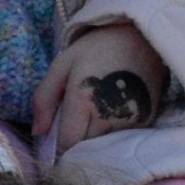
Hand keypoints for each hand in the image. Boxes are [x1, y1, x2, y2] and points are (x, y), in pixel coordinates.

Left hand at [33, 24, 168, 154]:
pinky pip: (121, 139)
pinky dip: (111, 134)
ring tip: (92, 115)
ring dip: (94, 139)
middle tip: (72, 123)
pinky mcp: (147, 123)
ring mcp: (131, 122)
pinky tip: (109, 114)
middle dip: (76, 142)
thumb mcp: (61, 65)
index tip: (53, 141)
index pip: (67, 143)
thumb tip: (37, 133)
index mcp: (82, 99)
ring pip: (104, 145)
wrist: (139, 37)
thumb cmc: (95, 49)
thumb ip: (44, 99)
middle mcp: (108, 115)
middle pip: (86, 147)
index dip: (57, 146)